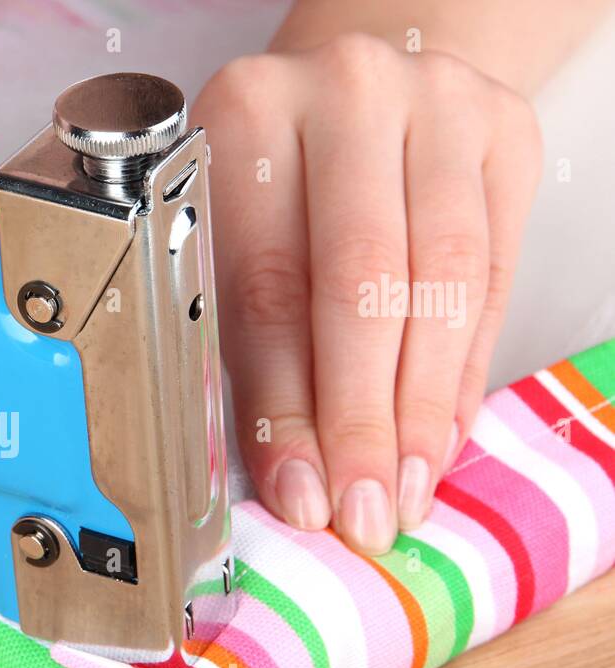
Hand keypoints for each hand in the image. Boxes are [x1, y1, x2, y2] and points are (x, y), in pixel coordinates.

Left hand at [193, 33, 540, 552]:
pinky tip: (442, 430)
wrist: (353, 90)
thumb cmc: (276, 178)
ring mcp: (436, 101)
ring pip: (446, 280)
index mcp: (246, 116)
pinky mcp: (505, 128)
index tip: (300, 491)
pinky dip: (467, 365)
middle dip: (365, 418)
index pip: (268, 287)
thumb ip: (252, 341)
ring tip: (407, 486)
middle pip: (364, 283)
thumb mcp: (231, 239)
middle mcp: (345, 93)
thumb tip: (289, 476)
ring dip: (426, 405)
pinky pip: (496, 271)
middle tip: (364, 508)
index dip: (286, 406)